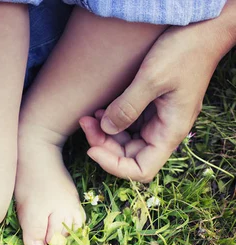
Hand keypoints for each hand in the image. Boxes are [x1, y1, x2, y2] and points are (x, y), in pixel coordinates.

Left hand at [82, 21, 232, 181]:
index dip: (114, 165)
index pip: (141, 169)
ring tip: (90, 116)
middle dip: (103, 145)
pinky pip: (128, 126)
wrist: (202, 31)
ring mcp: (157, 121)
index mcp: (170, 132)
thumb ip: (127, 107)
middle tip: (85, 122)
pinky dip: (112, 122)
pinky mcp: (151, 109)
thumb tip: (106, 130)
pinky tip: (100, 110)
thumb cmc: (183, 52)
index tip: (92, 149)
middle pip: (128, 156)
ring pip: (125, 142)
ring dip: (104, 134)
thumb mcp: (152, 79)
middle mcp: (164, 131)